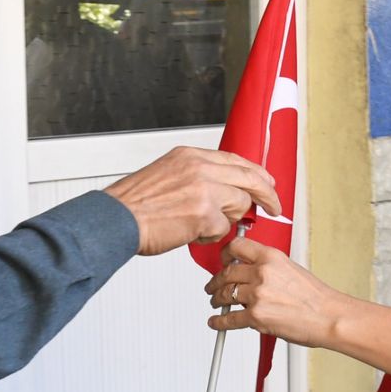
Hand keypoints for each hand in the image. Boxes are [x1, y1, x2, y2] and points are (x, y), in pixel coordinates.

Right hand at [104, 147, 278, 256]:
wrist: (115, 219)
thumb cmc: (134, 205)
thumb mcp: (166, 174)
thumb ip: (196, 178)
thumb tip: (222, 191)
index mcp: (189, 156)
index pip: (235, 160)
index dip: (255, 173)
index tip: (266, 182)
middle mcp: (199, 167)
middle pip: (249, 177)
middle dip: (267, 194)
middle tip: (275, 207)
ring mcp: (204, 189)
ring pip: (239, 204)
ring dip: (226, 220)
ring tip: (200, 225)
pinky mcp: (205, 213)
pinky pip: (223, 228)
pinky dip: (210, 235)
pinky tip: (190, 233)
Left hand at [205, 236, 348, 346]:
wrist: (328, 316)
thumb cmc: (316, 297)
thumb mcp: (291, 269)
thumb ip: (269, 268)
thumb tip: (251, 272)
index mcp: (271, 257)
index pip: (237, 247)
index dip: (225, 255)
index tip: (222, 260)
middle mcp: (262, 273)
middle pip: (226, 272)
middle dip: (216, 281)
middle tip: (213, 285)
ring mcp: (257, 295)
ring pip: (224, 294)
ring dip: (217, 300)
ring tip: (217, 302)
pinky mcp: (255, 316)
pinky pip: (228, 319)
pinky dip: (219, 322)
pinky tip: (217, 322)